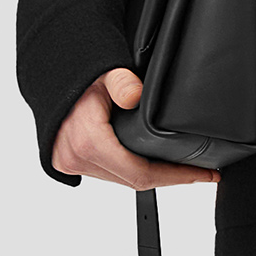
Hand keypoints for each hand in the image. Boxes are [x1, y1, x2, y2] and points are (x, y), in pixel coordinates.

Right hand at [52, 69, 220, 190]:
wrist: (51, 81)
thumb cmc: (79, 78)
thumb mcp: (105, 74)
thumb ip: (122, 83)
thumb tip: (135, 95)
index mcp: (88, 142)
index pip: (142, 174)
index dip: (176, 177)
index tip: (204, 174)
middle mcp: (77, 158)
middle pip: (135, 181)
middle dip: (171, 179)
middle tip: (201, 172)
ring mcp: (72, 164)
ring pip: (122, 180)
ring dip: (152, 177)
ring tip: (182, 170)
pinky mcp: (70, 165)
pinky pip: (109, 175)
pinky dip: (132, 172)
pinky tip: (153, 166)